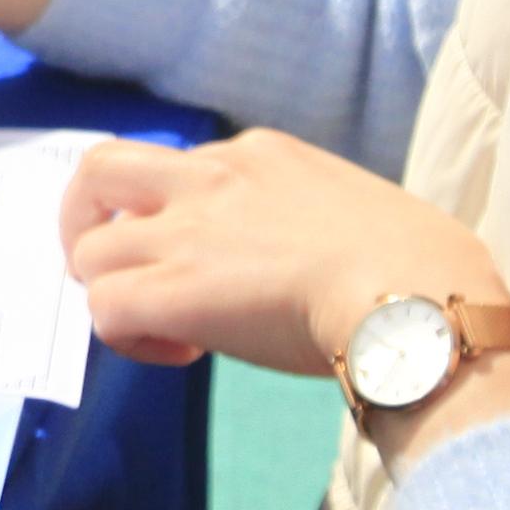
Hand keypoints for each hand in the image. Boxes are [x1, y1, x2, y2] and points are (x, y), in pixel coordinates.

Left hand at [57, 129, 509, 411]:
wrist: (418, 296)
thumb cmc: (423, 269)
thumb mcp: (360, 210)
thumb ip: (314, 223)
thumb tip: (318, 265)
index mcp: (262, 156)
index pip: (183, 167)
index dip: (180, 215)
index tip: (213, 259)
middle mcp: (211, 179)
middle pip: (99, 171)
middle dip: (86, 220)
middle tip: (116, 270)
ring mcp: (186, 233)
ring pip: (89, 250)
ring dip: (109, 290)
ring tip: (158, 328)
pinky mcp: (173, 291)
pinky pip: (104, 309)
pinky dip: (125, 338)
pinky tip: (177, 353)